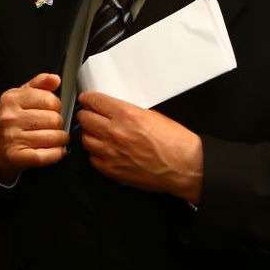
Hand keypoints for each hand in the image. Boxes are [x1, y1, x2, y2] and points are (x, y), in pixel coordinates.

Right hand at [0, 73, 67, 180]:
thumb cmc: (16, 120)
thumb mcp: (24, 96)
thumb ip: (40, 84)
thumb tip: (55, 79)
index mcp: (11, 98)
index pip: (50, 100)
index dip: (55, 106)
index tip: (48, 110)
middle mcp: (9, 117)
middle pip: (55, 119)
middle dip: (57, 124)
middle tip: (49, 126)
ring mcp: (12, 138)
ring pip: (55, 137)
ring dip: (59, 140)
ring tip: (51, 138)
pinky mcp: (18, 156)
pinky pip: (50, 154)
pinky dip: (57, 153)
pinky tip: (52, 150)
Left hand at [76, 91, 202, 202]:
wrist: (185, 166)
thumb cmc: (175, 143)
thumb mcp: (153, 115)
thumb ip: (127, 111)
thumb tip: (112, 109)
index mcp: (126, 115)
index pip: (93, 101)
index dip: (88, 99)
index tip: (87, 100)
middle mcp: (115, 133)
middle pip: (84, 119)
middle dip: (87, 115)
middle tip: (91, 116)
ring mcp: (110, 152)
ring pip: (85, 139)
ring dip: (90, 134)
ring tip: (98, 134)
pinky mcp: (111, 169)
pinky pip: (92, 158)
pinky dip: (96, 153)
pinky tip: (105, 151)